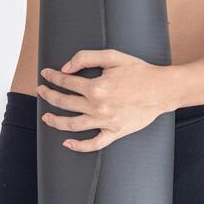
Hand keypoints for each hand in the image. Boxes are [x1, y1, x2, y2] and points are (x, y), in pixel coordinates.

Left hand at [36, 49, 174, 152]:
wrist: (162, 90)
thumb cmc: (139, 71)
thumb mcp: (113, 57)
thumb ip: (86, 58)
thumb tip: (66, 68)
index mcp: (96, 87)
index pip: (66, 82)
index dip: (53, 77)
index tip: (46, 74)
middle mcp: (98, 106)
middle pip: (64, 103)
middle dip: (49, 95)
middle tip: (41, 91)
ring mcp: (105, 122)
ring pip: (73, 125)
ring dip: (55, 121)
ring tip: (46, 117)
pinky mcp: (115, 133)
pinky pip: (94, 144)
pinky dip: (78, 146)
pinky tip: (67, 143)